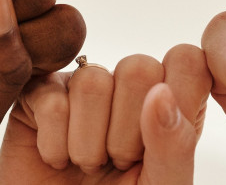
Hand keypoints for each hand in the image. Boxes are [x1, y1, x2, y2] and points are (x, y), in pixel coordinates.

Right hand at [0, 45, 209, 183]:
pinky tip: (58, 160)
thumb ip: (174, 142)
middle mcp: (126, 86)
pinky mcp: (38, 94)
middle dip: (127, 131)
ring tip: (88, 164)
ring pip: (92, 82)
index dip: (177, 99)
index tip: (160, 146)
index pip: (186, 60)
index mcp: (169, 100)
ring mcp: (81, 86)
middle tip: (119, 162)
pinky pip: (50, 101)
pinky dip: (55, 146)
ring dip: (88, 143)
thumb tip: (161, 92)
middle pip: (138, 67)